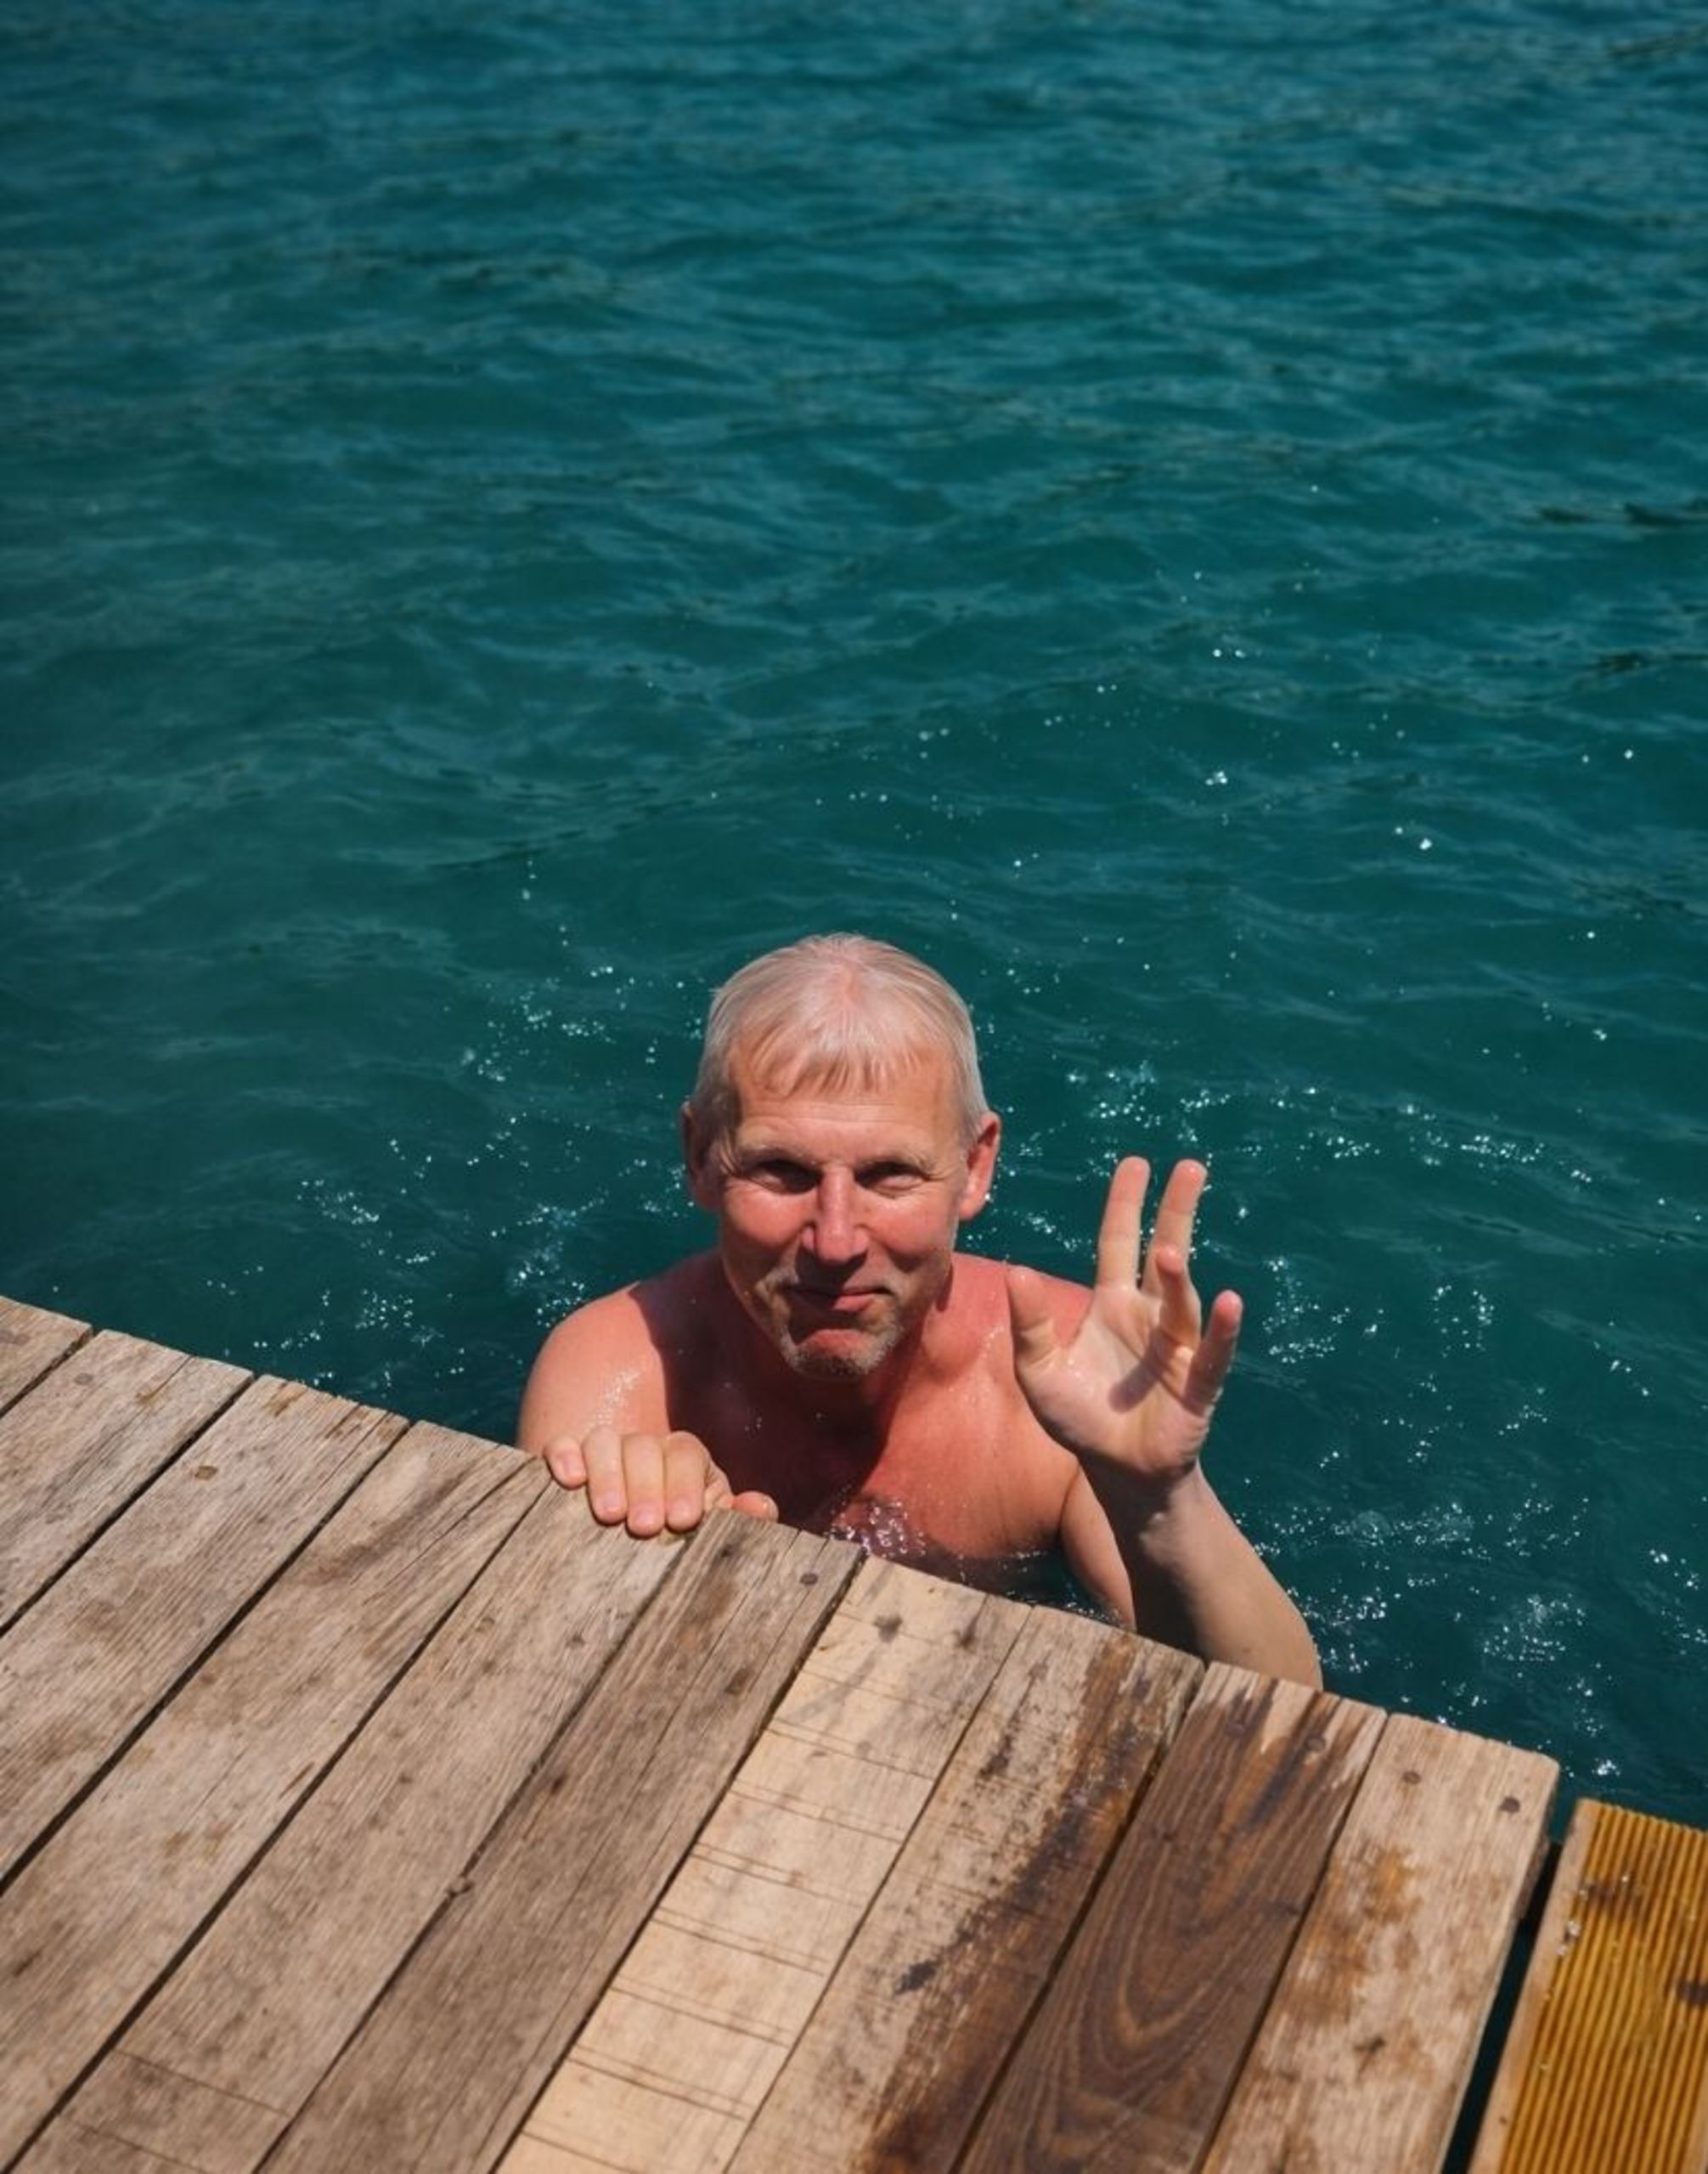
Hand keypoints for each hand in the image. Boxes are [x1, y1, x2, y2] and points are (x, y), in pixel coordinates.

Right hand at [537, 1427, 778, 1537]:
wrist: (626, 1536)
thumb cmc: (674, 1534)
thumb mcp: (707, 1529)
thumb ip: (735, 1519)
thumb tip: (761, 1508)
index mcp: (683, 1458)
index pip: (687, 1453)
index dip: (686, 1482)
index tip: (683, 1519)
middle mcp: (644, 1447)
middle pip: (645, 1446)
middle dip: (647, 1484)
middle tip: (646, 1527)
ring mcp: (603, 1451)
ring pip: (603, 1441)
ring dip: (607, 1474)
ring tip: (609, 1516)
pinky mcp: (566, 1461)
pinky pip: (561, 1445)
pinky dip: (564, 1456)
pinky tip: (570, 1481)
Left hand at [1006, 1158, 1240, 1501]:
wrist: (1117, 1473)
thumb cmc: (1079, 1419)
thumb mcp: (1039, 1372)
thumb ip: (1030, 1324)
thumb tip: (1018, 1270)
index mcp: (1113, 1305)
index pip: (1120, 1243)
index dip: (1126, 1205)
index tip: (1137, 1164)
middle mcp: (1151, 1317)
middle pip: (1165, 1254)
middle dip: (1176, 1212)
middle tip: (1191, 1168)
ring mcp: (1179, 1348)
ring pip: (1181, 1301)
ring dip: (1176, 1276)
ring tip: (1168, 1251)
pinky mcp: (1198, 1385)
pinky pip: (1213, 1352)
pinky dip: (1222, 1329)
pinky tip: (1229, 1302)